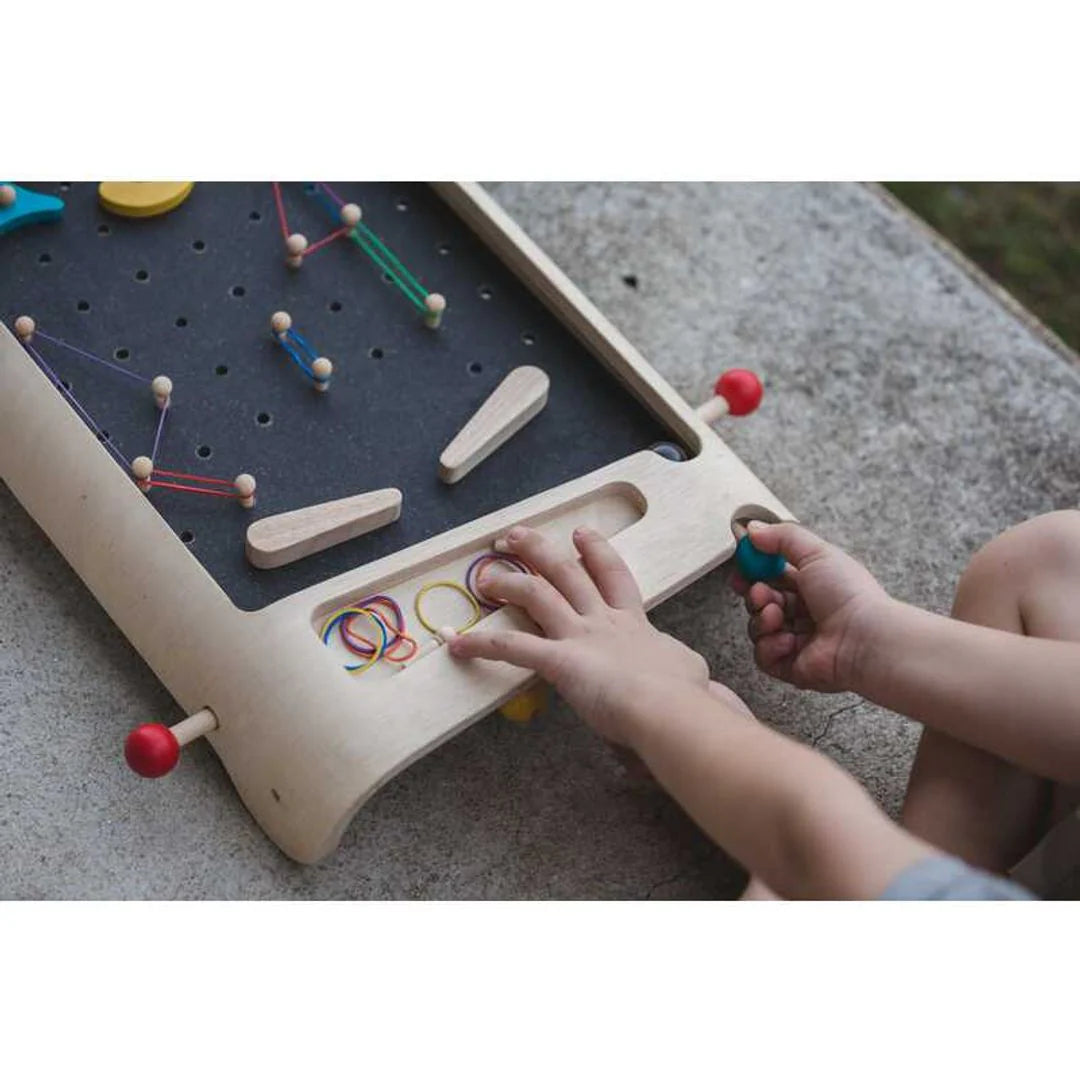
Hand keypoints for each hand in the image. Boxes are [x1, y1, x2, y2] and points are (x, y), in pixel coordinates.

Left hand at [444, 525, 710, 743]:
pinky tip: (457, 644)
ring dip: (509, 581)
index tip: (582, 534)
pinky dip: (482, 645)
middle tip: (517, 535)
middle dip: (539, 550)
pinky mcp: (560, 661)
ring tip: (485, 574)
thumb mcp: (691, 674)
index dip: (597, 552)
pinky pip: (512, 649)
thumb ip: (682, 670)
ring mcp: (581, 638)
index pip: (613, 578)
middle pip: (568, 574)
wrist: (672, 709)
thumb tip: (696, 683)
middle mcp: (604, 622)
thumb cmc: (687, 697)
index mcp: (635, 624)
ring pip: (538, 596)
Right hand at [732, 521, 892, 692]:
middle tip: (760, 593)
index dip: (754, 572)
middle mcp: (806, 613)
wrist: (864, 639)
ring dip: (762, 620)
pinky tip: (787, 640)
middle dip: (756, 595)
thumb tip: (753, 530)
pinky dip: (770, 647)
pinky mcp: (793, 666)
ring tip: (777, 616)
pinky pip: (763, 657)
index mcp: (813, 585)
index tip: (743, 568)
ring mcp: (799, 641)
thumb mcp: (817, 553)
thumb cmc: (849, 596)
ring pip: (758, 628)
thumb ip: (782, 538)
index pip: (773, 576)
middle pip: (762, 602)